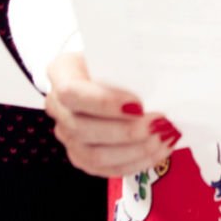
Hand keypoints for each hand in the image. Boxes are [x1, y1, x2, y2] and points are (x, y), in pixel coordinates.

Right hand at [45, 53, 176, 177]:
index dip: (104, 103)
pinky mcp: (82, 157)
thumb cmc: (112, 59)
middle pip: (83, 129)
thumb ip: (129, 64)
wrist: (102, 72)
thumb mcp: (116, 51)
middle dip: (126, 131)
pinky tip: (159, 152)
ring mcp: (67, 136)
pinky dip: (136, 163)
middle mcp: (58, 107)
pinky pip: (106, 169)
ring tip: (163, 138)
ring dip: (134, 151)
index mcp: (62, 73)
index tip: (138, 104)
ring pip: (94, 155)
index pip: (73, 93)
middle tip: (159, 123)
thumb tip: (161, 78)